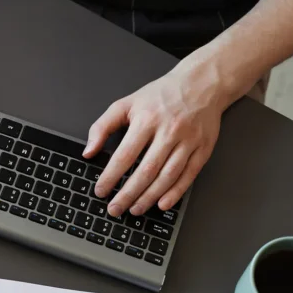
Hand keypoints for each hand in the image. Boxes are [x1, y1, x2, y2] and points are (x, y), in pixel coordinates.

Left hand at [86, 64, 232, 216]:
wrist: (202, 83)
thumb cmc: (161, 95)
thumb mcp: (126, 103)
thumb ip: (102, 127)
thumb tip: (88, 151)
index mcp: (147, 120)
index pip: (125, 155)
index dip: (111, 176)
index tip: (101, 191)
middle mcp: (169, 131)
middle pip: (146, 170)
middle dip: (128, 194)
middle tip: (115, 209)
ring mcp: (189, 141)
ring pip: (167, 176)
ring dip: (149, 197)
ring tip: (134, 209)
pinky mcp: (203, 148)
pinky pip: (189, 175)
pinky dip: (175, 192)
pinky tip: (162, 204)